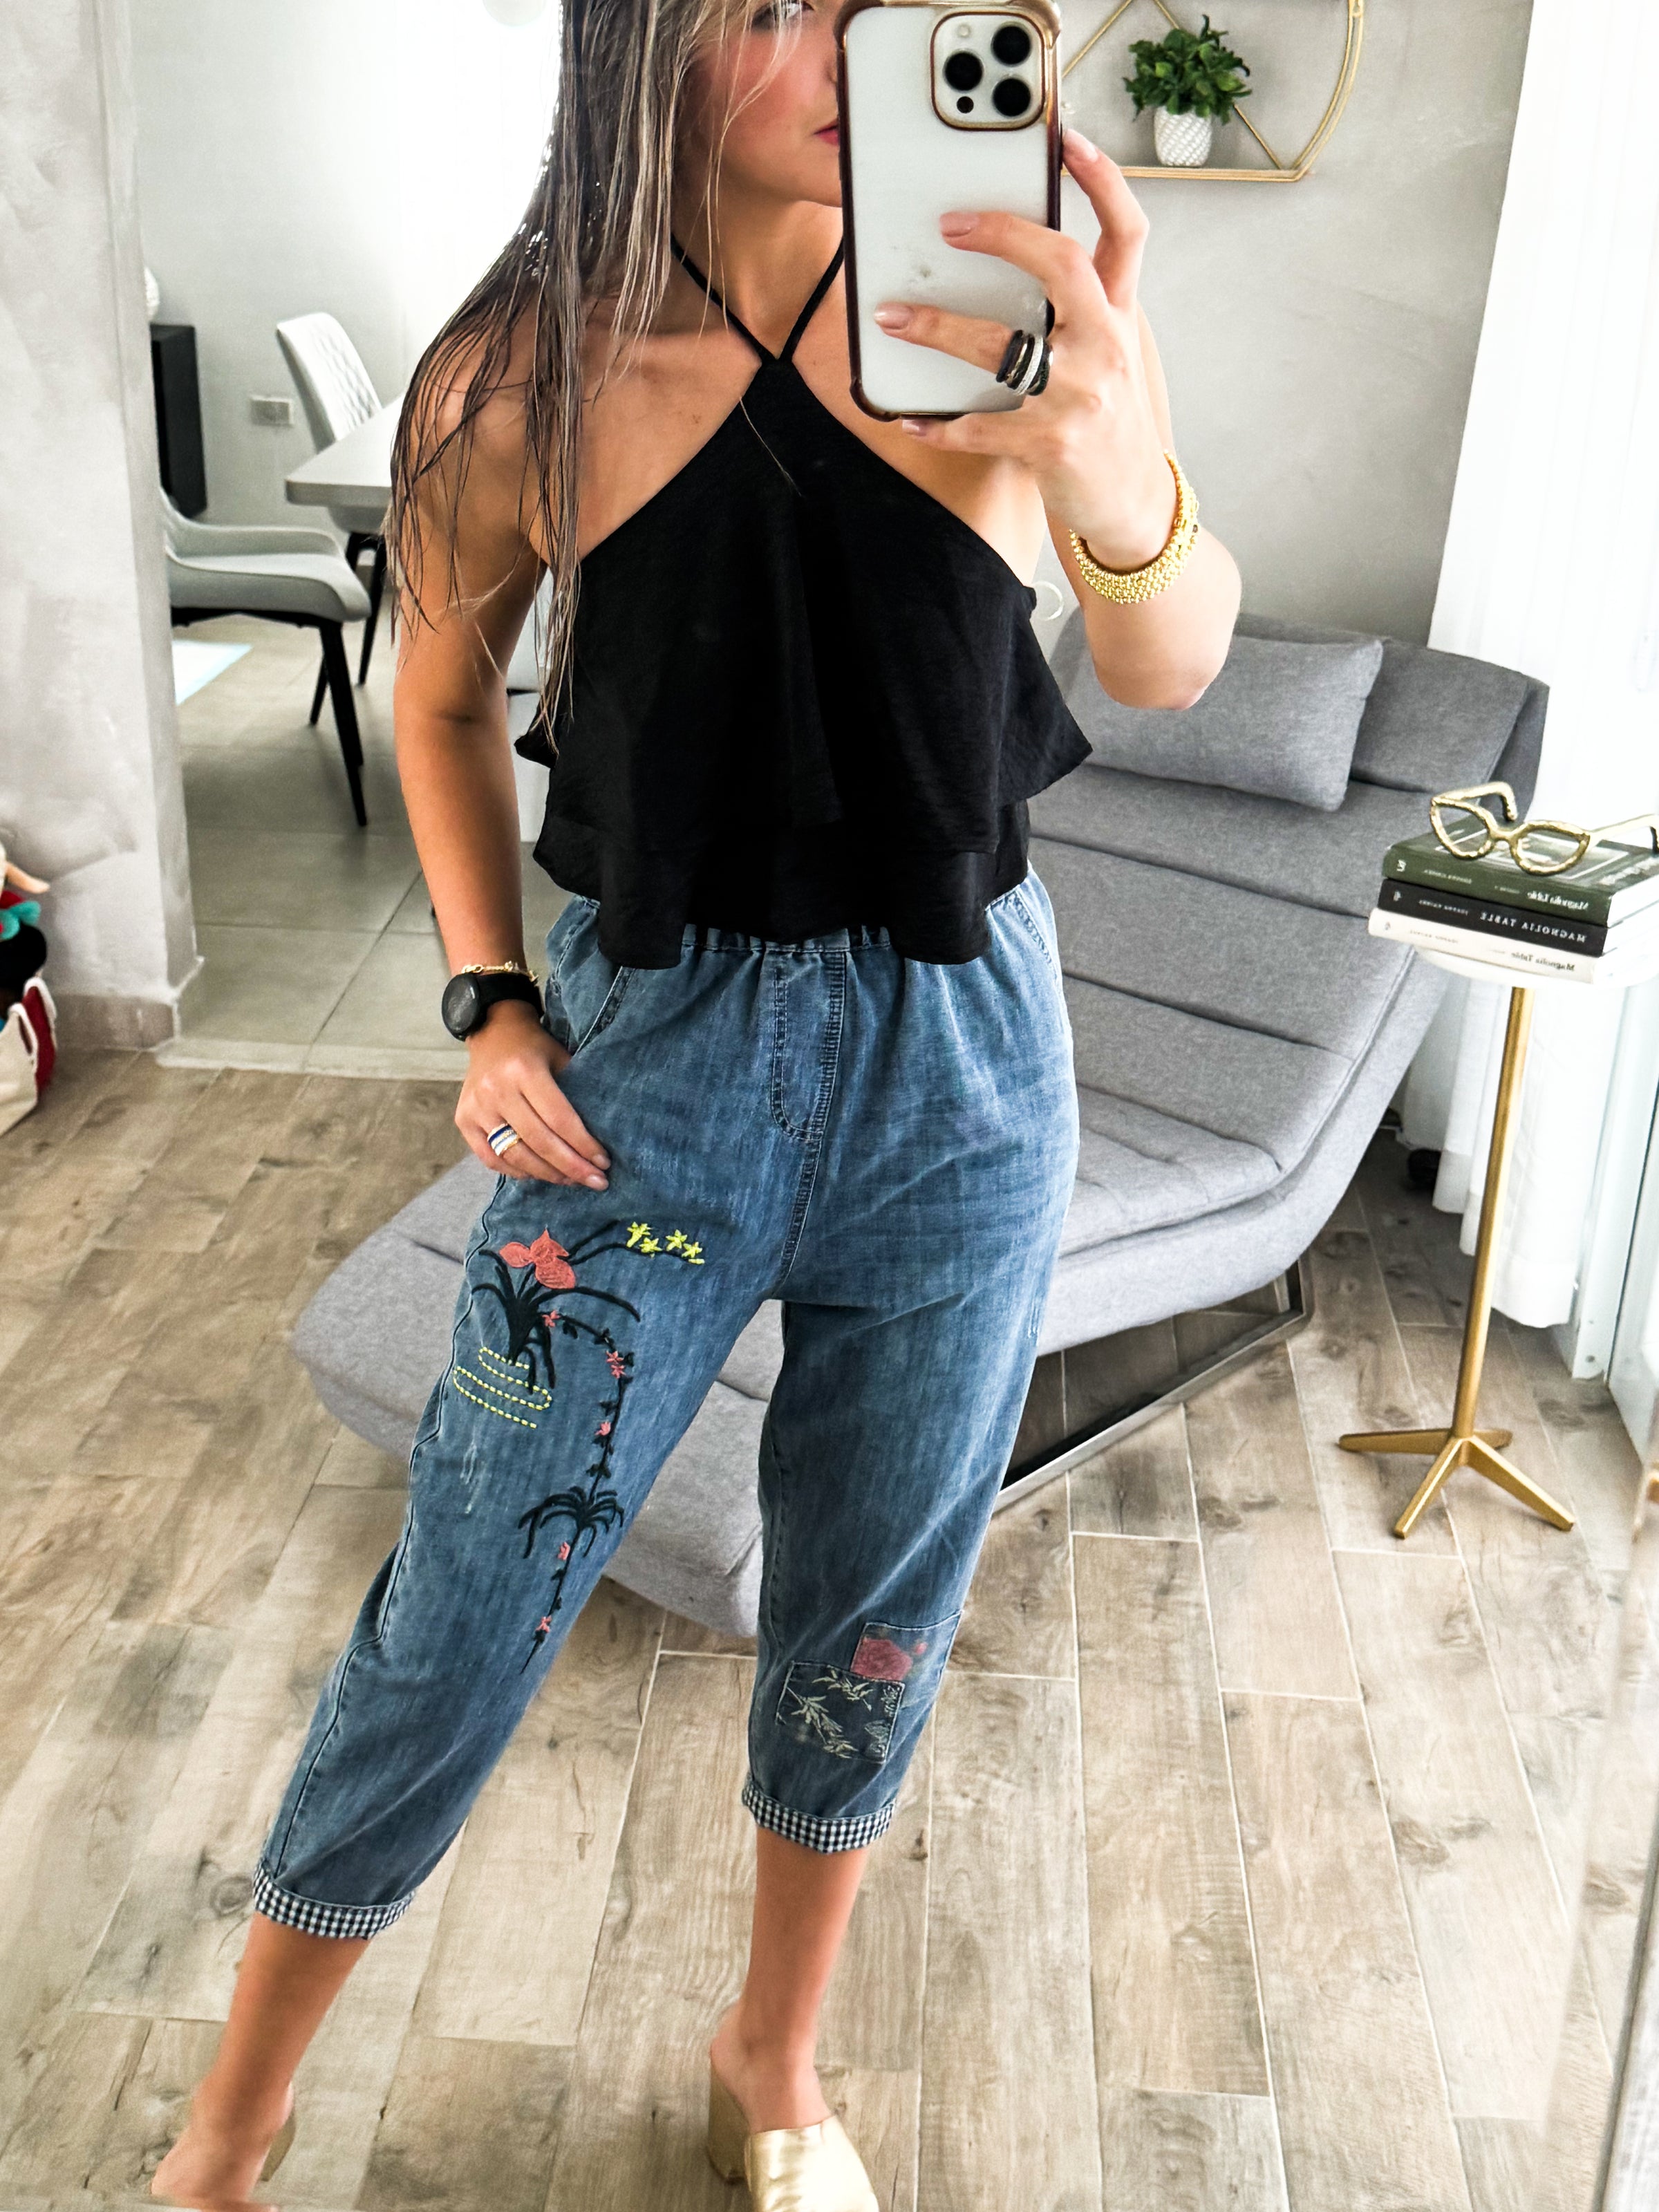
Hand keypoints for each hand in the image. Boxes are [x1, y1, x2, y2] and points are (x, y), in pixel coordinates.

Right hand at [456, 1002, 611, 1188]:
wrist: (492, 1033)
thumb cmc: (534, 1048)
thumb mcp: (560, 1057)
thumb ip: (577, 1091)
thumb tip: (604, 1134)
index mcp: (524, 1070)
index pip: (559, 1118)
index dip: (583, 1145)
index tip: (603, 1163)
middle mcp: (496, 1090)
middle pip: (539, 1141)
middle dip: (572, 1167)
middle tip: (596, 1182)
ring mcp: (476, 1107)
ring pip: (515, 1155)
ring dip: (548, 1174)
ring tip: (571, 1180)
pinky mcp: (463, 1121)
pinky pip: (492, 1159)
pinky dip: (518, 1171)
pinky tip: (541, 1174)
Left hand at [870, 128, 1173, 568]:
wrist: (1133, 502)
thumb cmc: (1108, 420)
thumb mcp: (1109, 354)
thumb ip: (1078, 307)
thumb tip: (1014, 259)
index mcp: (1119, 316)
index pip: (1125, 233)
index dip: (1103, 179)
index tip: (1069, 138)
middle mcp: (1106, 347)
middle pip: (1060, 265)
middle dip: (1003, 235)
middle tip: (949, 226)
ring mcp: (1080, 396)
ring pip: (1000, 346)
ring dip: (937, 327)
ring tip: (892, 316)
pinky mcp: (1051, 445)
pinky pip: (979, 426)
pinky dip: (937, 422)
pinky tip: (909, 417)